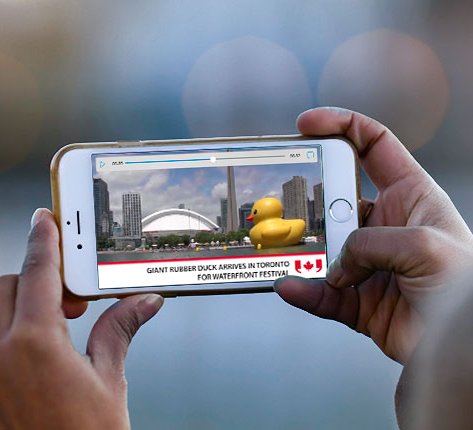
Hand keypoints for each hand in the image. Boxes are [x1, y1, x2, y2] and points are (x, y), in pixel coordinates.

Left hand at [0, 209, 162, 429]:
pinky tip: (43, 355)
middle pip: (8, 287)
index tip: (45, 220)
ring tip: (64, 326)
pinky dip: (12, 335)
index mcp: (33, 344)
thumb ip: (120, 330)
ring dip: (25, 307)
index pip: (36, 273)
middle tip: (74, 293)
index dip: (43, 241)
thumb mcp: (109, 382)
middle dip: (38, 279)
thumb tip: (143, 302)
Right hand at [274, 107, 472, 363]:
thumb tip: (336, 262)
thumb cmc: (465, 287)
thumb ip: (372, 242)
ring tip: (287, 252)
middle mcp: (384, 226)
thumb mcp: (426, 245)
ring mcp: (368, 262)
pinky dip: (304, 290)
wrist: (461, 344)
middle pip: (335, 199)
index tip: (307, 125)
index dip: (341, 126)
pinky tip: (291, 286)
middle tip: (288, 202)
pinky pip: (321, 291)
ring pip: (322, 248)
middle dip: (310, 200)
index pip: (373, 145)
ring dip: (303, 251)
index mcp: (410, 196)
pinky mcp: (356, 296)